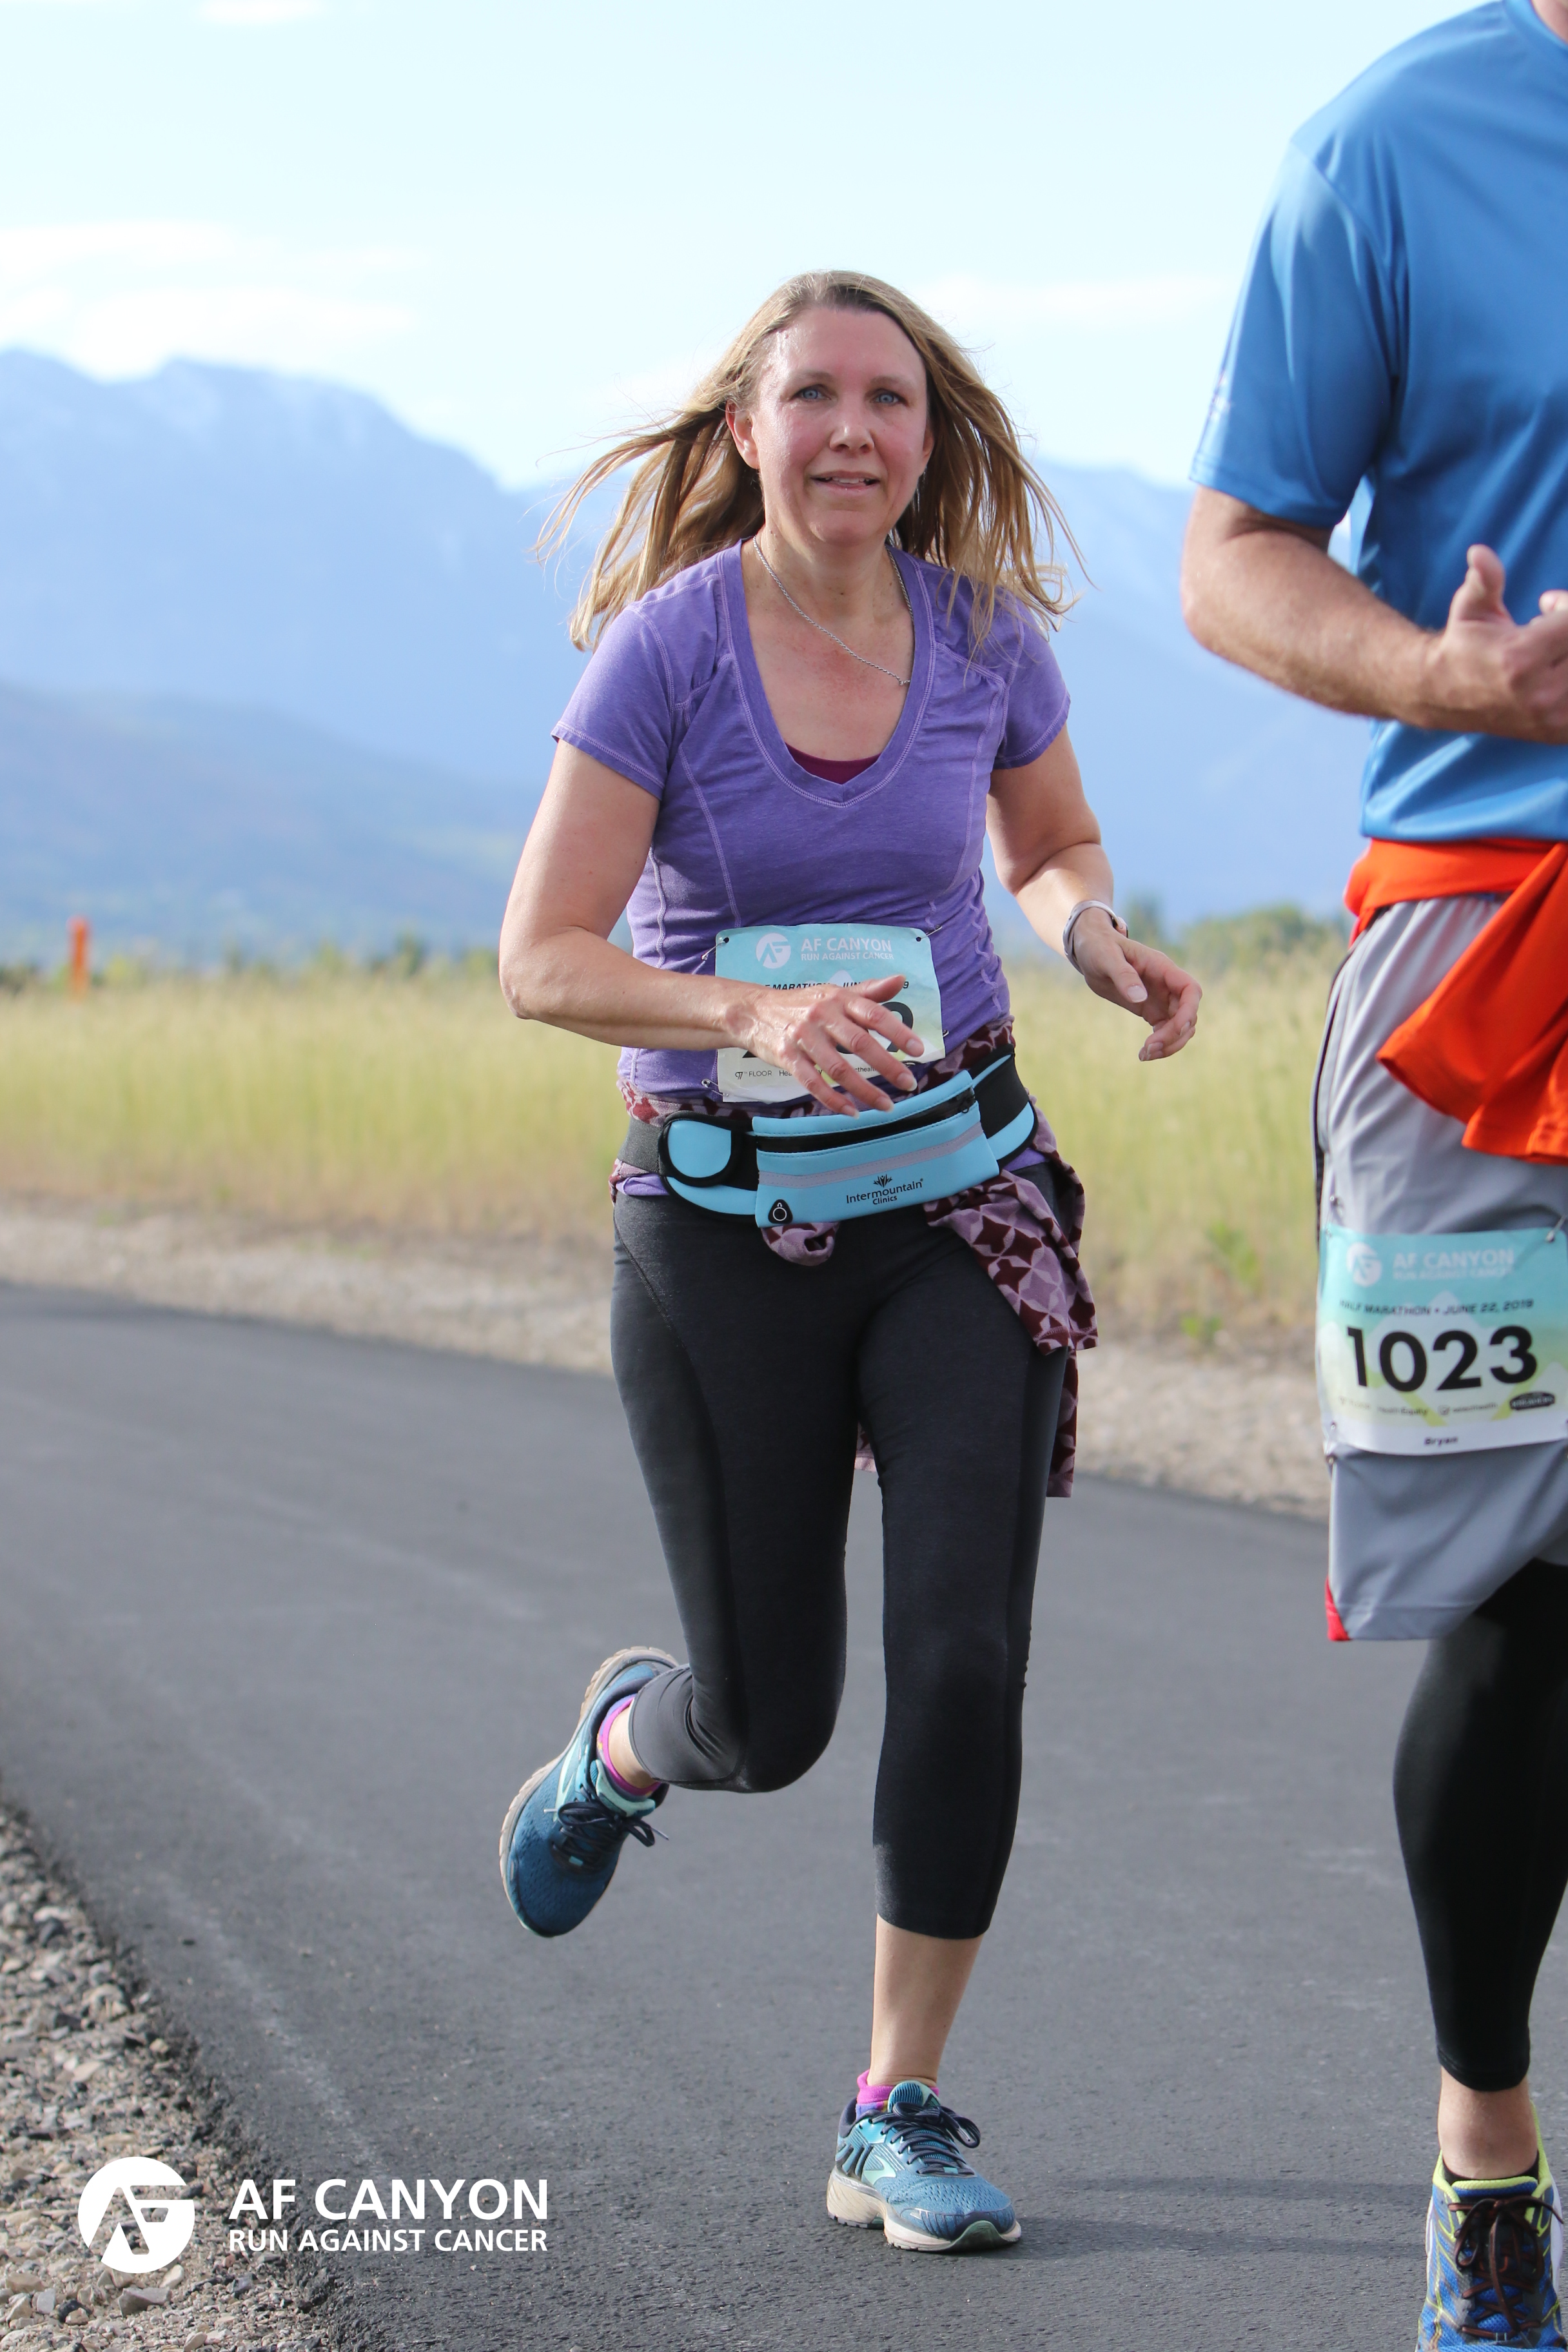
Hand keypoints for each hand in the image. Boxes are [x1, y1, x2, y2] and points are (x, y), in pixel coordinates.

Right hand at [736, 971, 924, 1111]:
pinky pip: (813, 1082)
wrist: (753, 1011)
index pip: (874, 1014)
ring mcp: (804, 1037)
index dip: (898, 1031)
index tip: (919, 1050)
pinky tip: (851, 1111)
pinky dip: (833, 1099)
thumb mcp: (834, 992)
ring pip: (838, 1068)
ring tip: (887, 1105)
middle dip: (888, 1066)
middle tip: (909, 1083)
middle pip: (860, 1043)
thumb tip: (901, 980)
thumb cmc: (802, 1003)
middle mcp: (822, 1015)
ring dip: (865, 1090)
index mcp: (839, 998)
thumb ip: (869, 991)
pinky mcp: (788, 1057)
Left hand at [1071, 916, 1201, 1060]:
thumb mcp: (1106, 957)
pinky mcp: (1151, 1010)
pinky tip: (1143, 1054)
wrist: (1090, 951)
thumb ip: (1123, 975)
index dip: (1189, 1011)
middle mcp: (1167, 984)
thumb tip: (1140, 998)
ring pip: (1180, 1026)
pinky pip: (1166, 1030)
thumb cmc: (1098, 947)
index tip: (1175, 1029)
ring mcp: (1161, 998)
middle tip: (1149, 1049)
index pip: (1190, 990)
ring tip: (1145, 1055)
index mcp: (1162, 968)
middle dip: (1175, 1035)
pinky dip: (1160, 1044)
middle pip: (1188, 1014)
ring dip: (1170, 1044)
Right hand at [1419, 545, 1567, 739]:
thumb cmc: (1464, 644)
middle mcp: (1541, 694)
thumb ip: (1484, 580)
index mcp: (1521, 660)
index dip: (1565, 606)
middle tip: (1552, 625)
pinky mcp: (1560, 732)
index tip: (1548, 603)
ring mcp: (1553, 717)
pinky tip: (1558, 668)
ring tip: (1555, 649)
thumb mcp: (1470, 607)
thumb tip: (1480, 553)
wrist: (1445, 698)